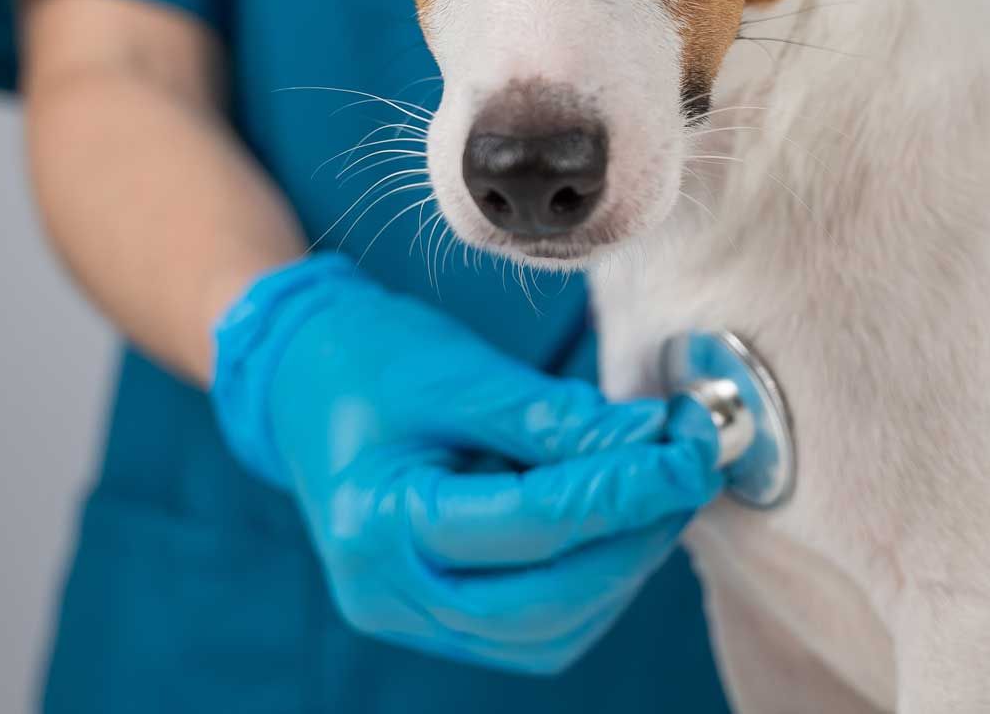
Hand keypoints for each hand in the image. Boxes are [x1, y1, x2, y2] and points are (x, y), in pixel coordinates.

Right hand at [211, 254, 720, 673]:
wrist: (301, 377)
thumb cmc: (370, 359)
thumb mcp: (460, 369)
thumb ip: (556, 417)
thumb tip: (654, 442)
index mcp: (378, 522)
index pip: (530, 524)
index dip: (623, 489)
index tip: (688, 450)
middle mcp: (387, 592)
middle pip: (546, 600)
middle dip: (633, 536)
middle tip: (688, 469)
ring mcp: (409, 616)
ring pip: (548, 630)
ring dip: (620, 567)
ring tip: (658, 494)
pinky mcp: (437, 618)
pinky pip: (534, 628)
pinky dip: (588, 584)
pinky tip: (615, 526)